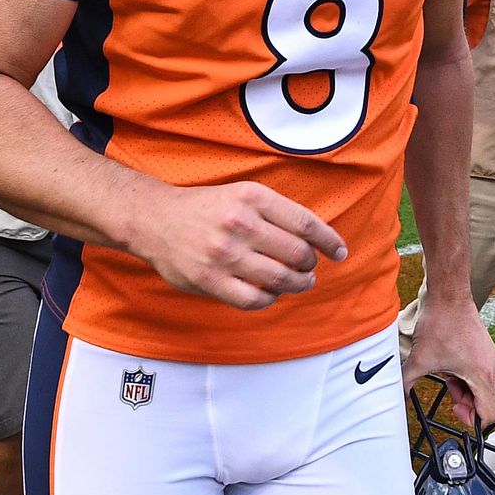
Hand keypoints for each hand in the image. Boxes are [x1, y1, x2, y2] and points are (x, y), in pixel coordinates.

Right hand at [129, 181, 345, 311]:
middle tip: (309, 268)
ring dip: (297, 284)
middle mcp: (239, 223)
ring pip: (280, 279)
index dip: (329, 241)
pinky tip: (270, 292)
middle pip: (297, 253)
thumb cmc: (206, 208)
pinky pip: (254, 300)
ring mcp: (224, 254)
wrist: (154, 219)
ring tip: (298, 282)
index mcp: (251, 196)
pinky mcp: (210, 280)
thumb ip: (276, 213)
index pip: (305, 223)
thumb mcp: (242, 194)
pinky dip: (270, 299)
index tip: (340, 252)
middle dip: (311, 265)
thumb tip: (317, 240)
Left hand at [402, 293, 494, 428]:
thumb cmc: (441, 323)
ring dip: (464, 389)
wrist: (448, 295)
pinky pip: (481, 375)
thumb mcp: (420, 359)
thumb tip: (397, 396)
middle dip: (465, 403)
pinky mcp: (487, 352)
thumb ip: (407, 382)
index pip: (489, 415)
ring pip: (482, 389)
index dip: (472, 420)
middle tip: (448, 390)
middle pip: (485, 403)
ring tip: (447, 376)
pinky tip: (451, 367)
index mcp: (482, 376)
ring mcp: (492, 359)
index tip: (455, 411)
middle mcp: (493, 369)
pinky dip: (467, 377)